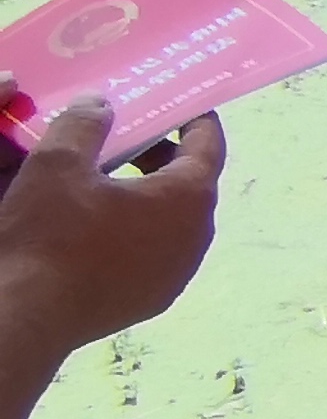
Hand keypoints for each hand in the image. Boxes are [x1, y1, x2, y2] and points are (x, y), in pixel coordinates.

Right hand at [0, 97, 225, 359]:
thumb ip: (84, 124)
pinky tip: (98, 224)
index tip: (180, 103)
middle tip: (131, 135)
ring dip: (147, 195)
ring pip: (171, 221)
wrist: (26, 315)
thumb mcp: (58, 163)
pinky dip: (136, 229)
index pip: (208, 145)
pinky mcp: (149, 300)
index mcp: (189, 199)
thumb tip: (102, 102)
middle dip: (163, 156)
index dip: (194, 120)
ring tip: (108, 177)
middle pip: (191, 183)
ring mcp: (175, 275)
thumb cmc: (49, 234)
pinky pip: (153, 252)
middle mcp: (195, 238)